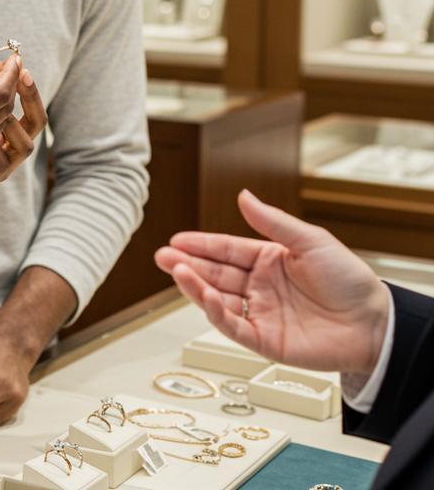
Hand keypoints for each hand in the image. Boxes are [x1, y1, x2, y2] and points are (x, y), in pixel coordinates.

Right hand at [154, 189, 389, 375]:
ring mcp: (260, 313)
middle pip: (215, 273)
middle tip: (162, 256)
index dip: (200, 244)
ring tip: (176, 271)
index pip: (226, 249)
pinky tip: (206, 296)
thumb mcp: (309, 240)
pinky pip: (233, 327)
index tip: (177, 239)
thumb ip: (272, 222)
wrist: (374, 323)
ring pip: (217, 299)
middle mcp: (259, 287)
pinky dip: (216, 312)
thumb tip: (242, 195)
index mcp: (268, 260)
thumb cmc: (349, 280)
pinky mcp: (265, 340)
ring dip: (195, 286)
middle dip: (186, 264)